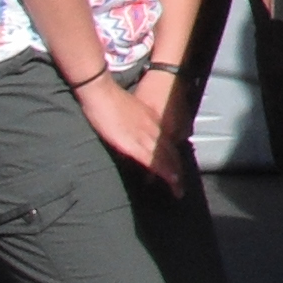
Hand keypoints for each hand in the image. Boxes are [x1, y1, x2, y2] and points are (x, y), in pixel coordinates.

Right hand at [77, 65, 185, 188]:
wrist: (102, 92)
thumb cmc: (109, 100)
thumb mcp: (128, 112)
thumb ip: (134, 124)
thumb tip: (133, 137)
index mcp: (152, 121)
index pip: (168, 142)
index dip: (172, 157)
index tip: (176, 170)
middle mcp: (154, 129)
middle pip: (171, 152)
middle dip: (177, 170)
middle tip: (180, 187)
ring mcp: (146, 137)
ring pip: (166, 159)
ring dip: (174, 176)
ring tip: (178, 190)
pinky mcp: (135, 144)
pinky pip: (154, 161)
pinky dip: (165, 172)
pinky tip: (171, 181)